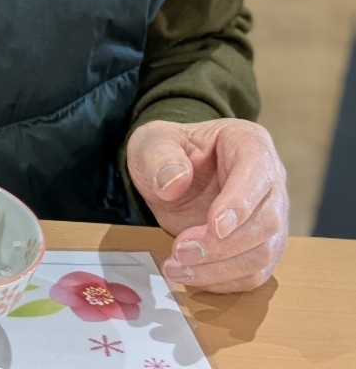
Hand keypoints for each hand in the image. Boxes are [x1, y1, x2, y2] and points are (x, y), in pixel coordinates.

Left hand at [127, 117, 287, 292]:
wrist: (169, 175)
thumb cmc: (167, 152)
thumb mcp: (152, 141)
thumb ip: (159, 156)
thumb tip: (175, 182)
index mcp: (249, 143)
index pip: (257, 172)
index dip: (239, 203)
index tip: (214, 227)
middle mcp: (270, 180)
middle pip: (266, 221)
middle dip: (223, 245)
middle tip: (180, 251)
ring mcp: (271, 216)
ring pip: (263, 253)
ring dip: (220, 269)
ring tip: (178, 267)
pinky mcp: (262, 247)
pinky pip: (254, 274)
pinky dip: (224, 282)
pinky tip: (192, 277)